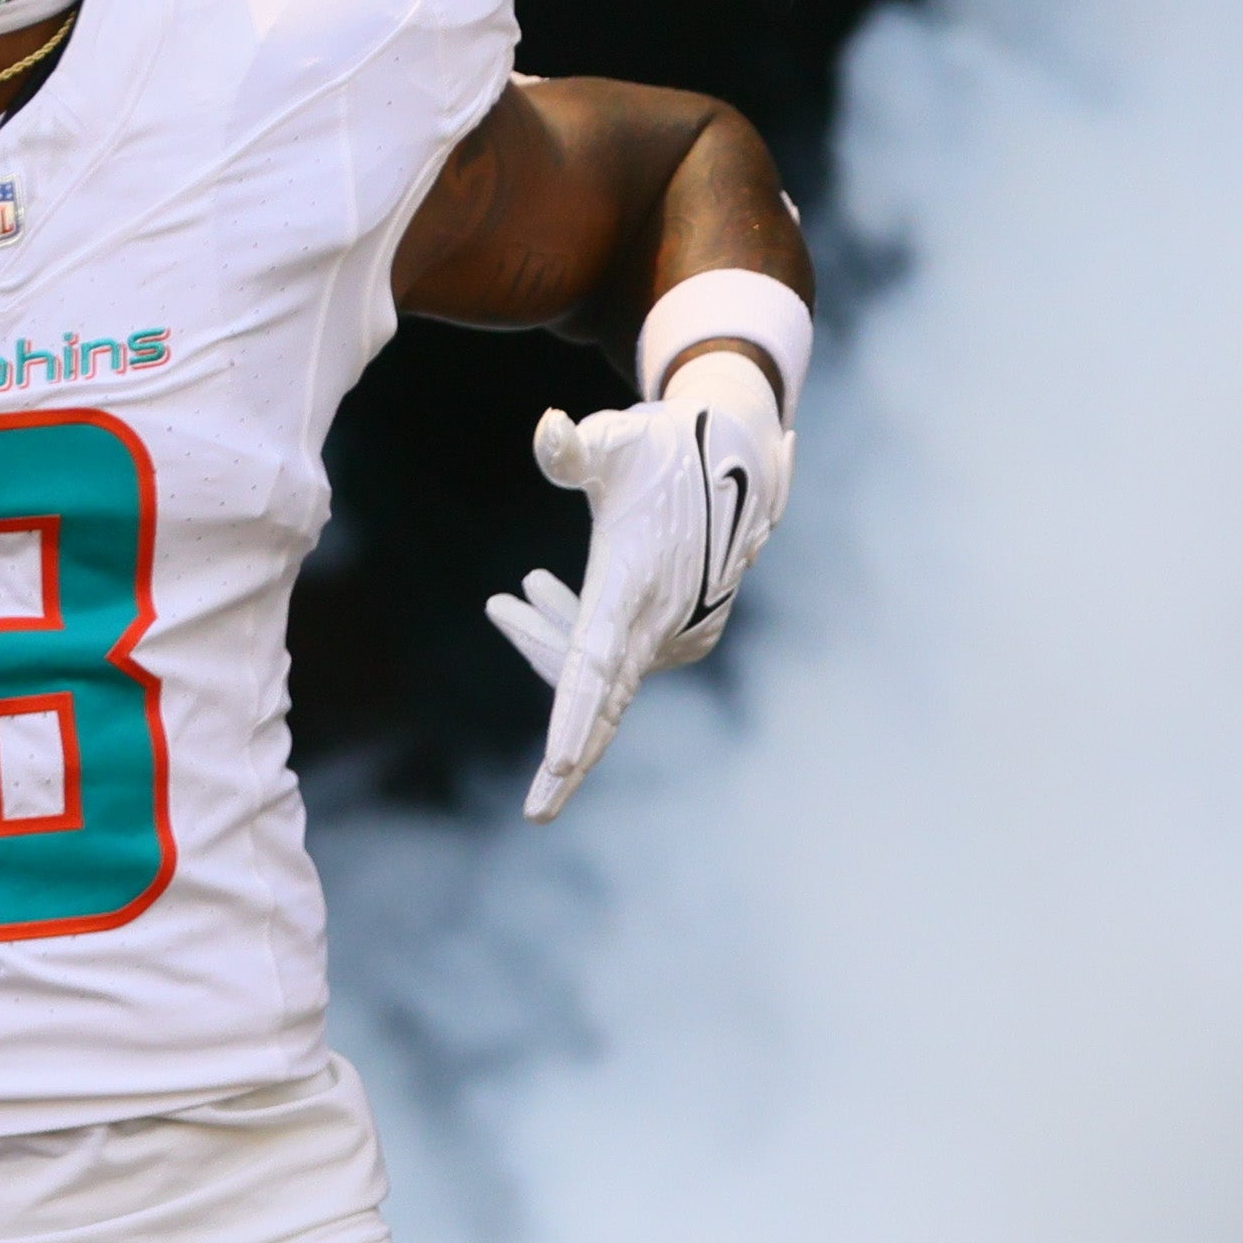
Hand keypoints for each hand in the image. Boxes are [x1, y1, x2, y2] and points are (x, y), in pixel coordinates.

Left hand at [484, 348, 791, 818]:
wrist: (735, 451)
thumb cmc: (663, 443)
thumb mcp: (616, 440)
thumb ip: (577, 447)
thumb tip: (548, 432)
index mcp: (637, 585)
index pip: (595, 665)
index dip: (574, 718)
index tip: (557, 767)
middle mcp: (663, 620)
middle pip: (601, 700)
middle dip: (568, 752)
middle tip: (537, 810)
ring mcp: (680, 632)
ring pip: (598, 671)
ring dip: (547, 641)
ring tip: (507, 598)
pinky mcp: (687, 634)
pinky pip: (616, 657)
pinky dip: (574, 636)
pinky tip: (538, 592)